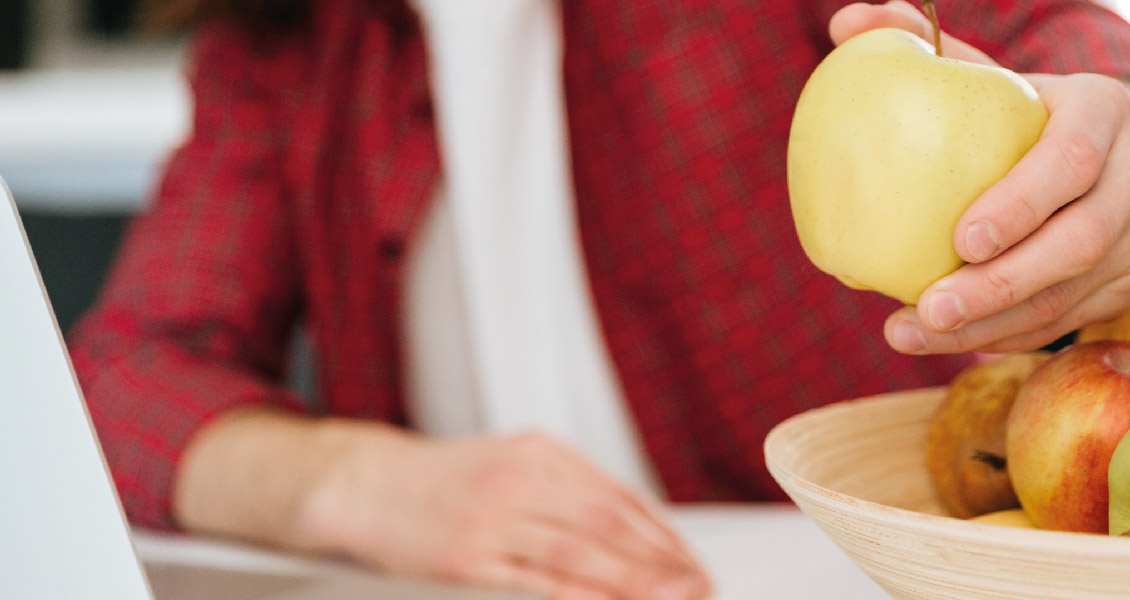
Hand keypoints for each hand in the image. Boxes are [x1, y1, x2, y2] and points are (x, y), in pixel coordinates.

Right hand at [304, 428, 711, 599]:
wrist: (365, 485)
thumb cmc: (446, 481)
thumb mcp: (515, 462)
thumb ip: (573, 490)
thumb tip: (638, 528)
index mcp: (540, 454)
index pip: (618, 498)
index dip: (663, 535)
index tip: (693, 563)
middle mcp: (519, 481)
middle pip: (607, 523)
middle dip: (660, 559)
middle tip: (698, 587)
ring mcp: (490, 520)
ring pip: (576, 552)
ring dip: (630, 580)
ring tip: (670, 599)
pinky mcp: (461, 560)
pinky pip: (528, 583)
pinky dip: (572, 595)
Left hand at [829, 1, 1129, 354]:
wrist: (1102, 151)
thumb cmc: (1020, 110)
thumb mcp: (985, 74)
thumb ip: (924, 46)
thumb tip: (846, 24)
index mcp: (1104, 110)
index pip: (1070, 162)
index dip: (1021, 204)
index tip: (959, 239)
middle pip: (1077, 242)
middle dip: (1000, 285)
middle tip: (928, 307)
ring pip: (1069, 296)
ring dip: (990, 324)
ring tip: (915, 333)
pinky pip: (1065, 322)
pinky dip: (1003, 336)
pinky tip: (944, 340)